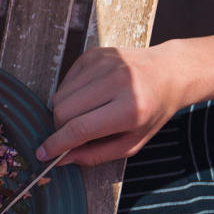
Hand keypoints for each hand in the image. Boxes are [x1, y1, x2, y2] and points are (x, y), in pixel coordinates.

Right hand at [35, 44, 189, 166]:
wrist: (169, 72)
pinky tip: (88, 96)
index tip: (43, 153)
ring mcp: (104, 64)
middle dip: (60, 128)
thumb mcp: (132, 142)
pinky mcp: (94, 54)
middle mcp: (117, 82)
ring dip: (64, 111)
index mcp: (130, 109)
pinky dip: (69, 94)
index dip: (57, 144)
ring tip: (84, 113)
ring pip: (59, 97)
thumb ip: (96, 154)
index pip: (80, 128)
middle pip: (63, 112)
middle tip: (72, 134)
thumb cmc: (151, 111)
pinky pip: (65, 81)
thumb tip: (62, 159)